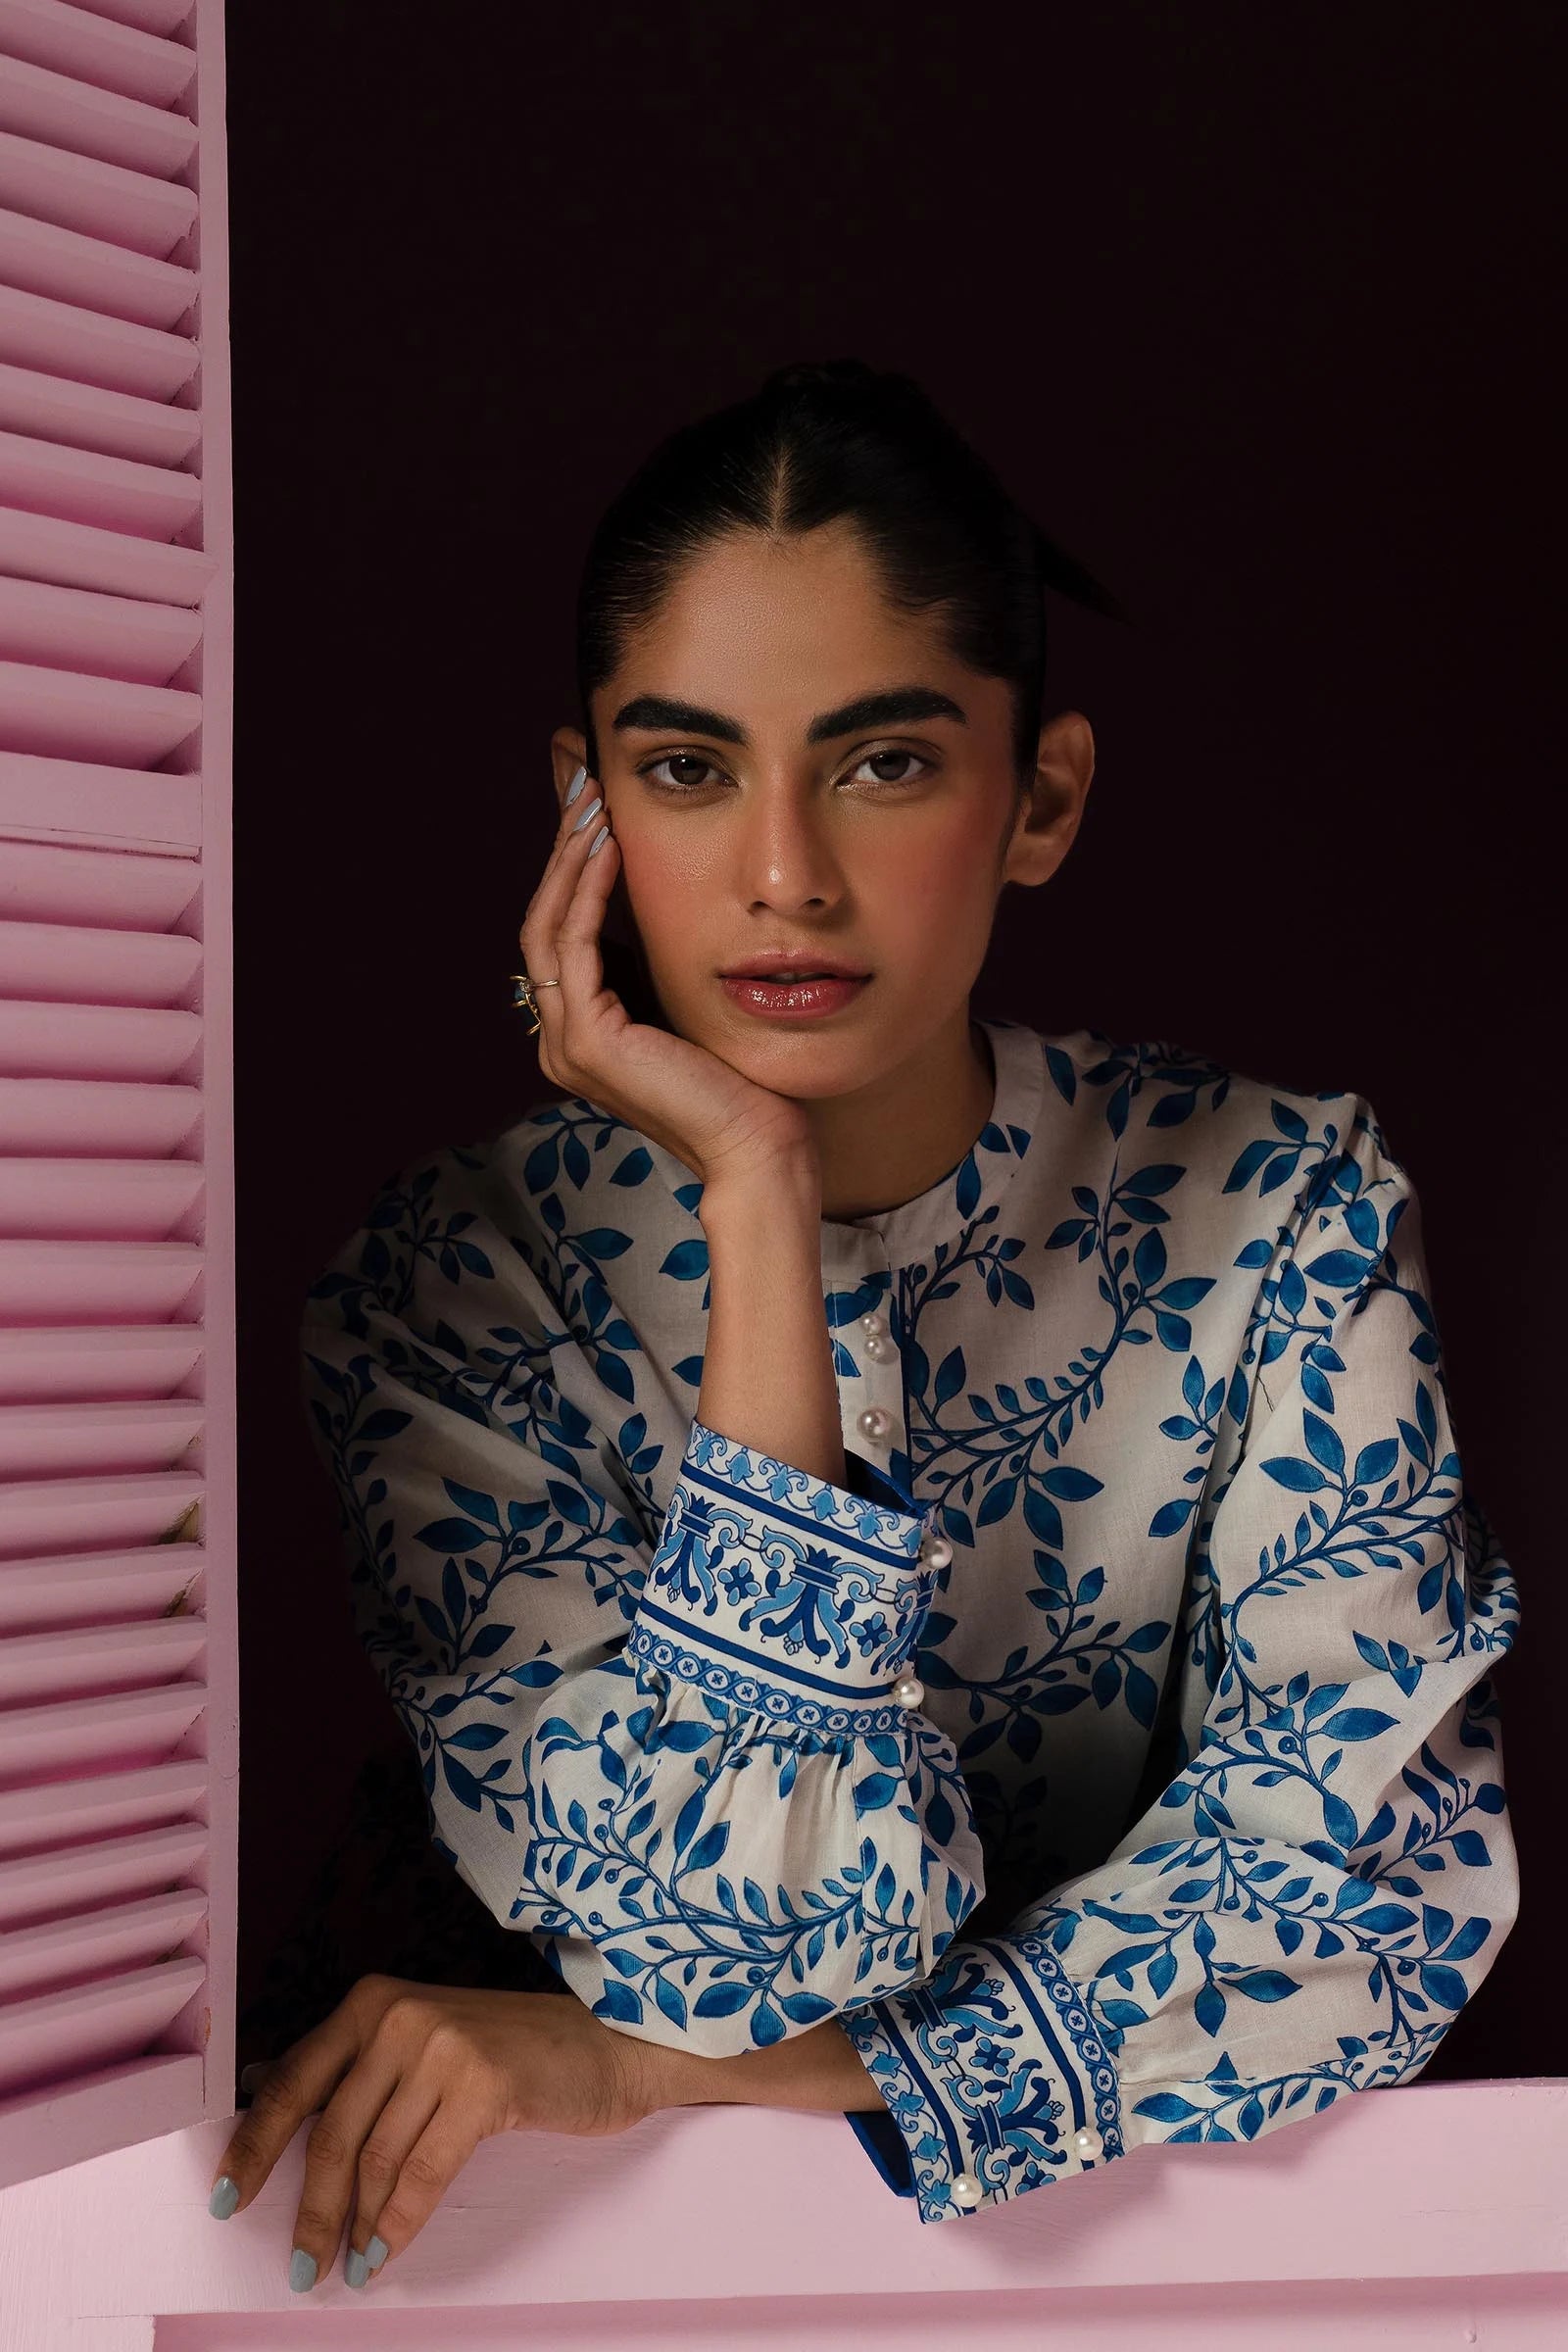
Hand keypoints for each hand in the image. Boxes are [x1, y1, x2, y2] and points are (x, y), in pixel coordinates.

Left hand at [210, 1974, 651, 2290]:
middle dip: (310, 2209)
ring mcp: (441, 2046)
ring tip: (349, 2266)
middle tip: (301, 2266)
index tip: (224, 2196)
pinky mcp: (482, 2082)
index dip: (254, 2145)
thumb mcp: (423, 2046)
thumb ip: (357, 2075)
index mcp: (373, 2003)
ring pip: (374, 2161)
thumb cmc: (512, 2052)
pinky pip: (422, 2174)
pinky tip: (386, 2252)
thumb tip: (268, 2101)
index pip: (292, 2081)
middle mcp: (398, 2015)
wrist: (608, 2042)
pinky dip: (398, 2225)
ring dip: (357, 2227)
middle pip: (330, 2133)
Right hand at [520, 772, 818, 1188]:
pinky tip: (608, 848)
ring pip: (548, 925)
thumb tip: (663, 894)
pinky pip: (575, 945)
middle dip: (561, 844)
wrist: (758, 1144)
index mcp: (580, 1030)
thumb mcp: (690, 1000)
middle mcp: (559, 1036)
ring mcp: (565, 1042)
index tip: (589, 801)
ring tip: (591, 800)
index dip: (569, 862)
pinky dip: (587, 890)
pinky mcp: (588, 1042)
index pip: (561, 929)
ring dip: (568, 857)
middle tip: (578, 778)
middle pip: (544, 917)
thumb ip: (659, 960)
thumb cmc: (740, 1080)